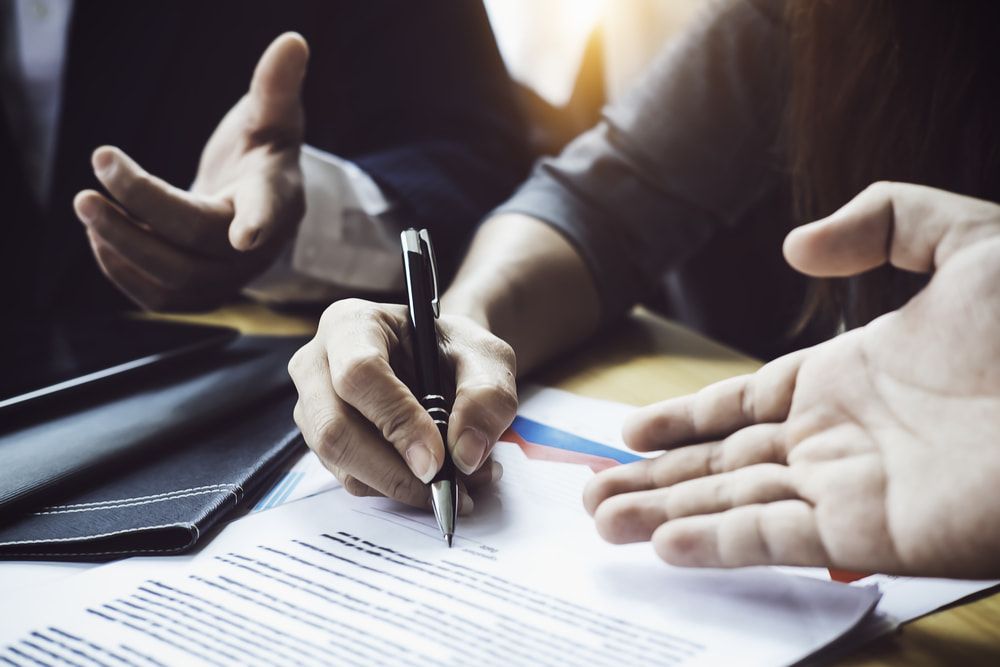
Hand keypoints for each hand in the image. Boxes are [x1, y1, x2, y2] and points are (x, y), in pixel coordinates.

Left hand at [73, 33, 308, 310]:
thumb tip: (292, 40)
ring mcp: (229, 277)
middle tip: (94, 177)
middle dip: (144, 208)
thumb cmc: (262, 155)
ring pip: (176, 278)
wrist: (256, 209)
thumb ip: (275, 85)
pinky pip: (161, 299)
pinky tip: (101, 235)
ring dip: (124, 243)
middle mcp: (256, 247)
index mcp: (276, 198)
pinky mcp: (201, 295)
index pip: (269, 212)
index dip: (259, 223)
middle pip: (200, 239)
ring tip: (87, 205)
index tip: (245, 235)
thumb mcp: (271, 118)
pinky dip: (124, 269)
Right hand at [287, 299, 517, 509]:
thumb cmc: (456, 351)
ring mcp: (312, 405)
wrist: (441, 362)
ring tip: (454, 482)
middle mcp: (317, 363)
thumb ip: (487, 396)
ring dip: (399, 484)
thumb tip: (464, 454)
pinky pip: (351, 478)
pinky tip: (431, 479)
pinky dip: (394, 489)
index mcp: (352, 324)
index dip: (397, 420)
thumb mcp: (487, 358)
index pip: (359, 374)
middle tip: (444, 486)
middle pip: (334, 428)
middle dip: (393, 469)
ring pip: (340, 461)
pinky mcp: (322, 441)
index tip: (436, 459)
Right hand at [584, 182, 999, 577]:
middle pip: (724, 463)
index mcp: (847, 377)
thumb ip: (881, 220)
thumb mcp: (968, 238)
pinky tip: (665, 545)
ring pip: (734, 503)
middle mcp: (836, 438)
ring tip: (601, 522)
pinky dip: (719, 543)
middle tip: (590, 494)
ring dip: (666, 514)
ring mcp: (849, 486)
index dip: (685, 419)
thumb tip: (794, 251)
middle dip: (655, 479)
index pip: (745, 406)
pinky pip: (778, 537)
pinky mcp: (871, 531)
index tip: (630, 432)